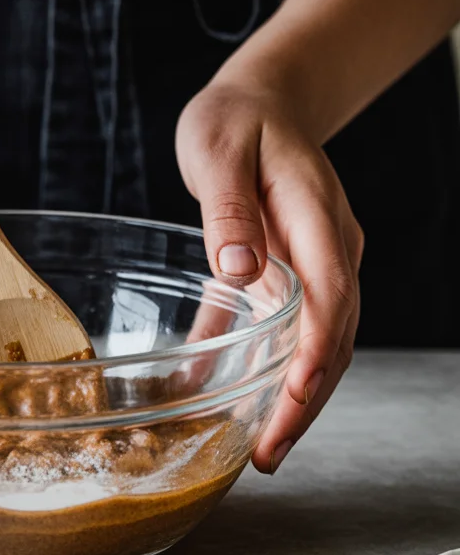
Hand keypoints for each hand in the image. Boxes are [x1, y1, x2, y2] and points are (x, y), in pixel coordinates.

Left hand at [175, 79, 362, 473]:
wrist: (264, 100)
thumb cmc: (236, 120)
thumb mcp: (219, 148)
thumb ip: (229, 209)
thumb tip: (242, 272)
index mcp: (315, 213)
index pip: (329, 292)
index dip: (315, 352)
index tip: (293, 400)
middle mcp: (331, 244)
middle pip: (335, 332)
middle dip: (309, 398)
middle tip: (271, 453)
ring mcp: (322, 259)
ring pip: (324, 340)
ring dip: (301, 396)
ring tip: (268, 449)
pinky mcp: (300, 270)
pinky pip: (298, 329)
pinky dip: (281, 370)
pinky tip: (251, 404)